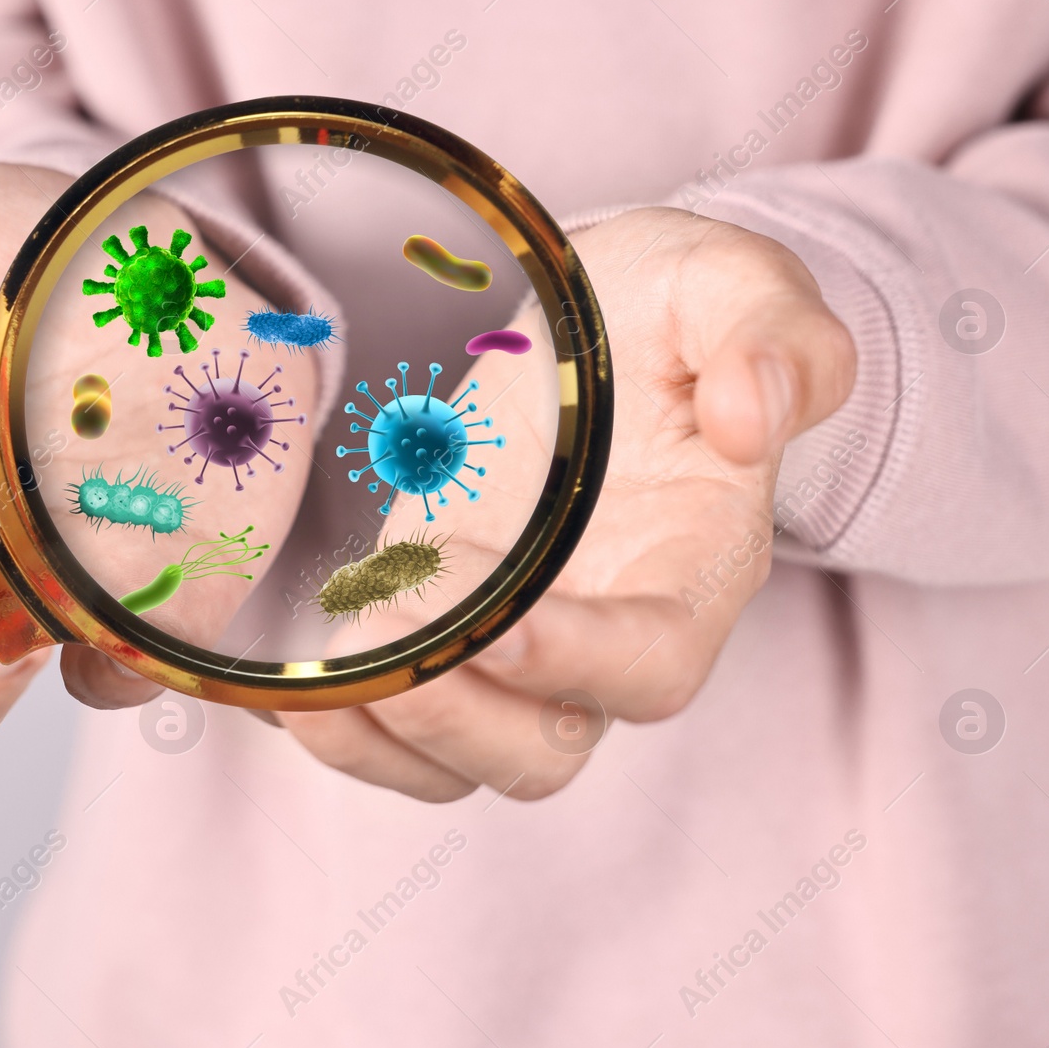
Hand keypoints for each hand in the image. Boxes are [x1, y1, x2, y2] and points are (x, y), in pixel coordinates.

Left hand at [278, 207, 856, 800]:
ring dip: (378, 733)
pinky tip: (273, 677)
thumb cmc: (672, 311)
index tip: (500, 617)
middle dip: (452, 709)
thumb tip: (749, 418)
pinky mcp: (439, 631)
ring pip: (454, 762)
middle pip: (540, 750)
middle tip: (384, 604)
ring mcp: (511, 647)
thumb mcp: (735, 286)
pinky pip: (388, 730)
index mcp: (691, 571)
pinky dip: (331, 723)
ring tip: (316, 662)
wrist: (596, 323)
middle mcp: (598, 635)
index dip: (575, 664)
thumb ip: (775, 339)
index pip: (649, 665)